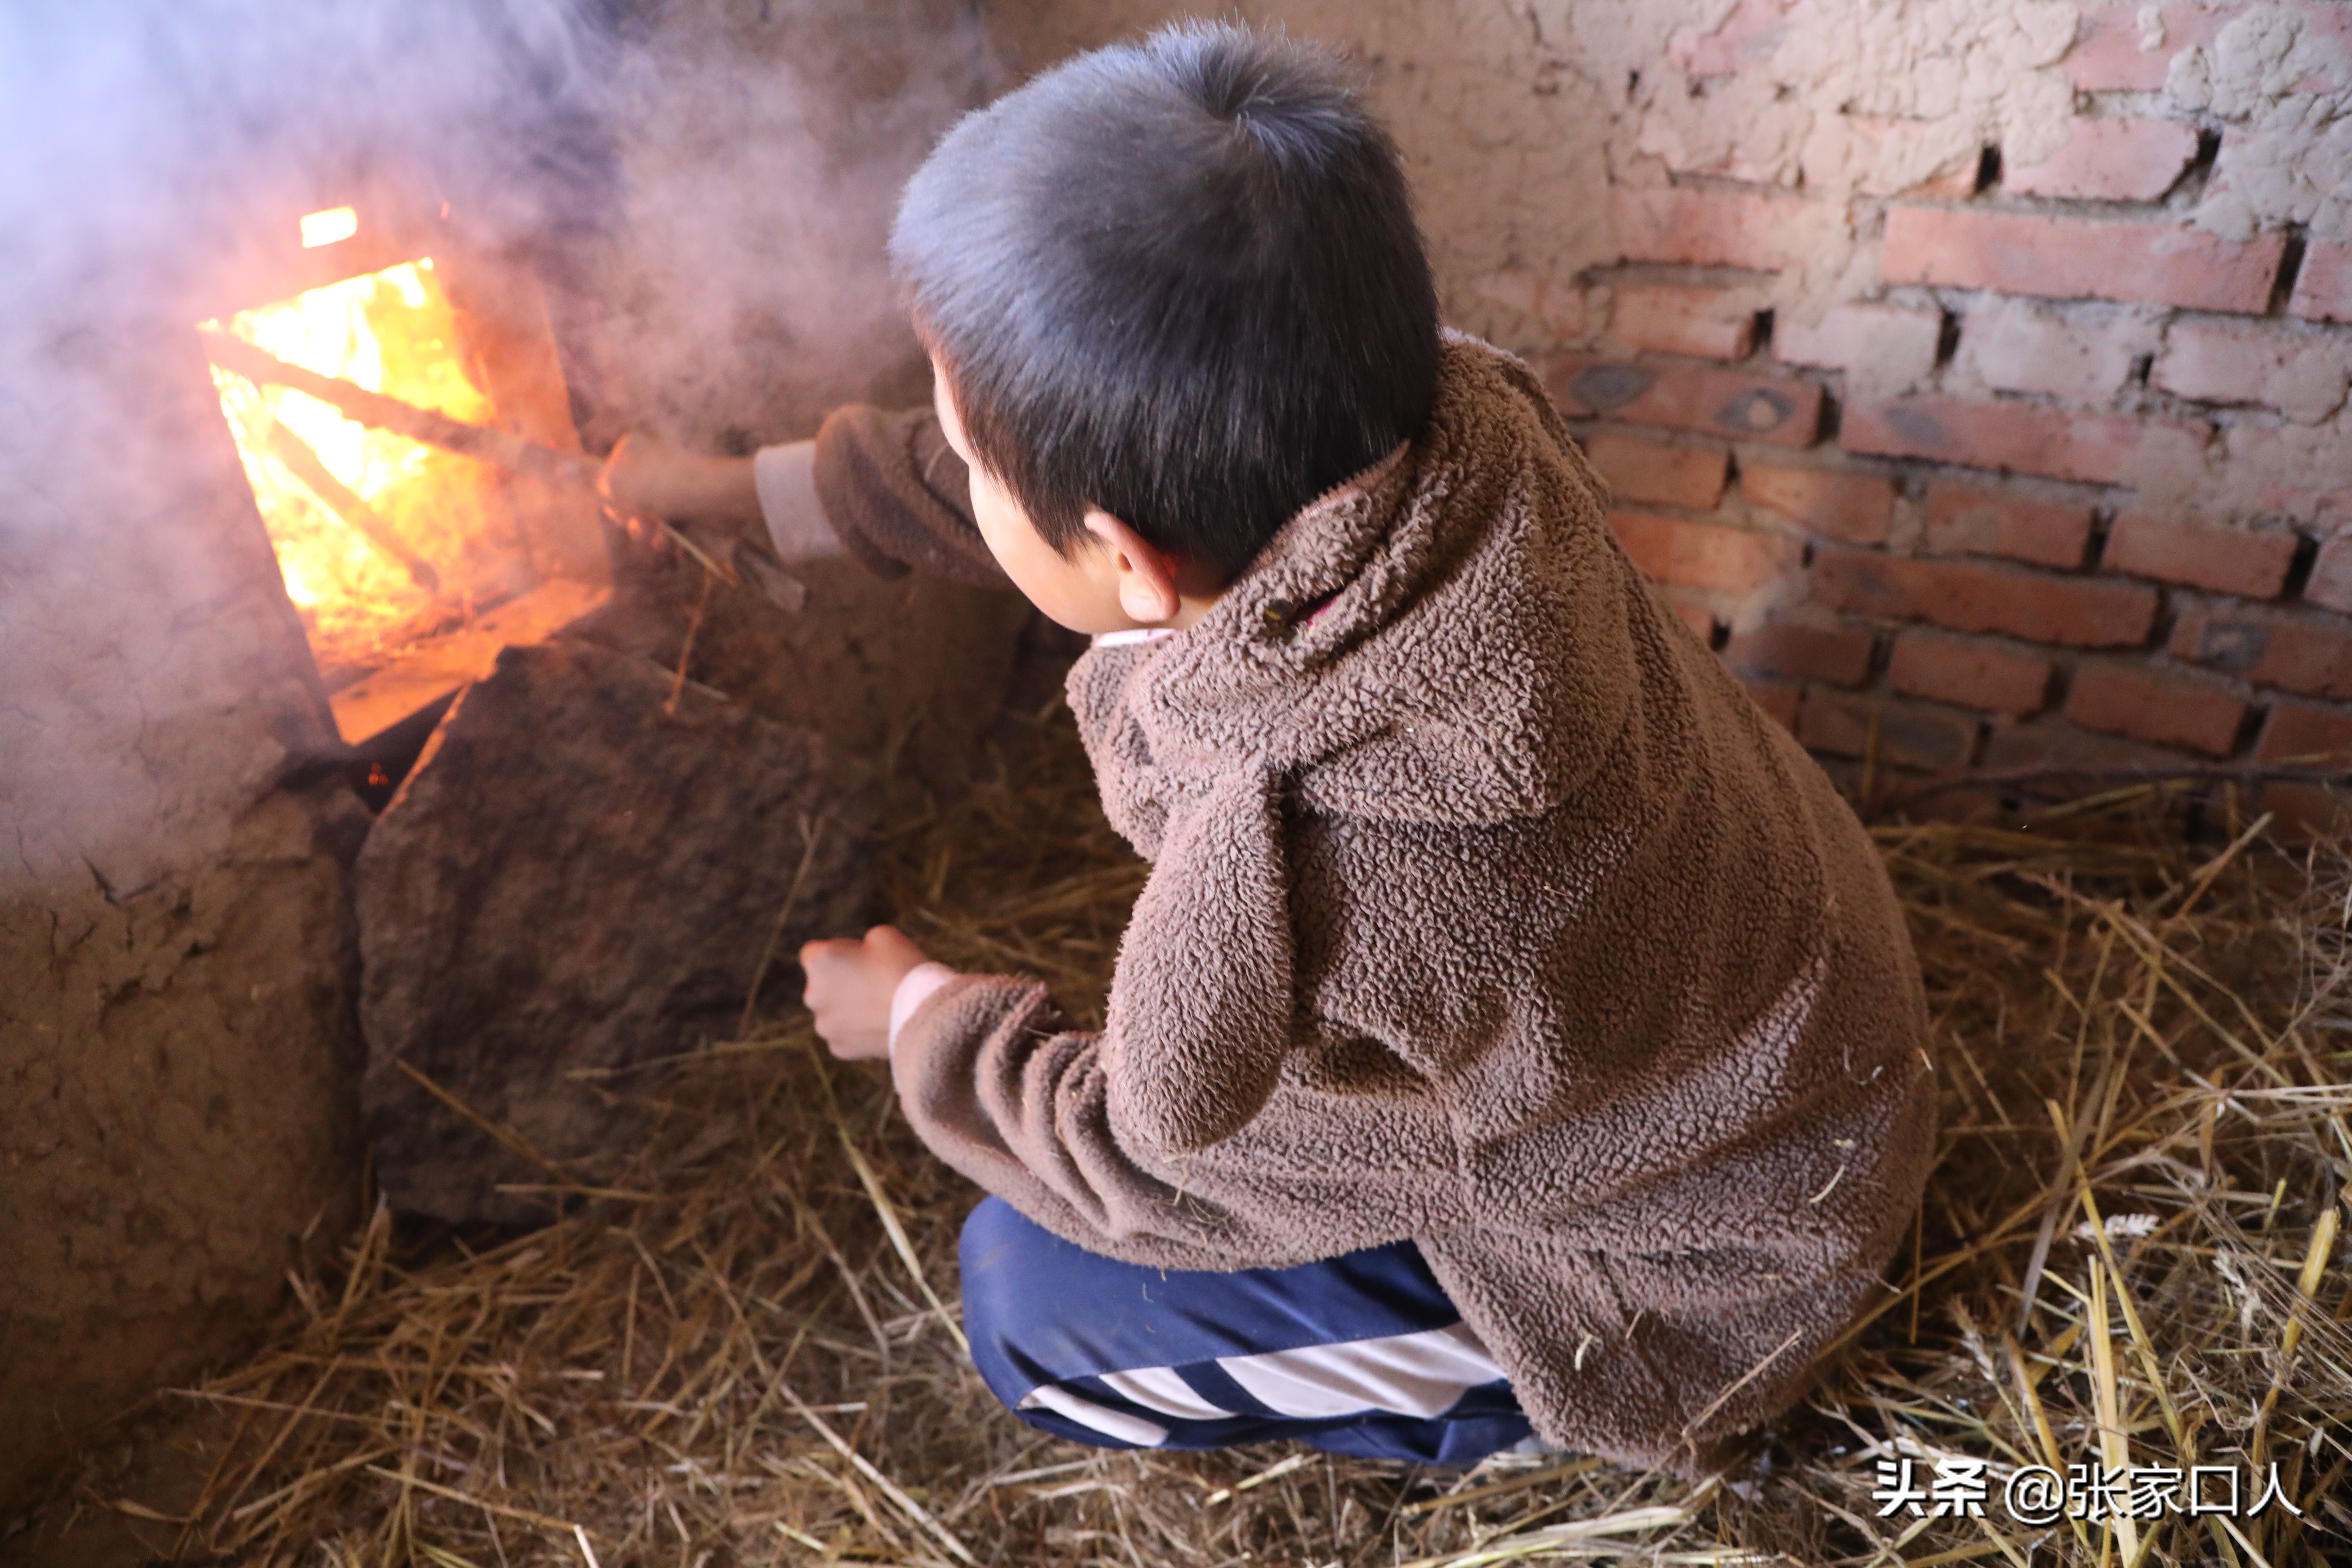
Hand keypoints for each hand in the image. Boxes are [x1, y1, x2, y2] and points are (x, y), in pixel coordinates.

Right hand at [598, 434, 759, 543]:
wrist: (716, 497)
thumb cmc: (661, 486)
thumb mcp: (615, 484)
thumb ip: (586, 479)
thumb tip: (559, 468)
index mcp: (631, 449)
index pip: (605, 478)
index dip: (608, 498)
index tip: (613, 505)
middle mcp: (651, 463)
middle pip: (625, 501)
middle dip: (629, 519)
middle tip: (640, 521)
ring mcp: (670, 484)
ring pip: (646, 517)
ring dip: (647, 532)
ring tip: (659, 535)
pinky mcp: (689, 504)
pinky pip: (668, 526)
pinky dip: (667, 536)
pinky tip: (673, 543)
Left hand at [801, 925, 929, 1060]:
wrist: (924, 1014)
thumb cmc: (903, 967)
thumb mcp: (882, 936)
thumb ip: (860, 945)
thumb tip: (858, 959)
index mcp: (818, 961)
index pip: (814, 953)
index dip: (838, 953)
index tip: (860, 957)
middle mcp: (812, 995)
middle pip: (822, 985)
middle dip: (841, 982)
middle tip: (874, 981)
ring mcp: (824, 1025)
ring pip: (833, 1012)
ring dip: (848, 1008)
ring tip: (881, 1005)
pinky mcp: (839, 1048)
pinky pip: (845, 1035)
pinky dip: (858, 1031)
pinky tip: (880, 1024)